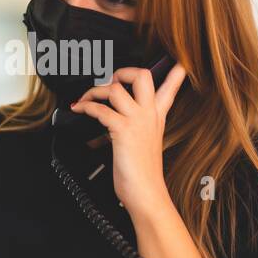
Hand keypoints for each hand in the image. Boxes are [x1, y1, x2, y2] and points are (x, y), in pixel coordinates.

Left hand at [70, 63, 187, 215]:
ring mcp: (137, 121)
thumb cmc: (142, 174)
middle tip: (110, 80)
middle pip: (142, 76)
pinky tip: (79, 109)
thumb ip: (136, 129)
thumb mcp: (145, 145)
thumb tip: (117, 120)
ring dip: (94, 90)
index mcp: (156, 118)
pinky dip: (85, 106)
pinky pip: (100, 109)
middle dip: (122, 71)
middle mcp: (148, 115)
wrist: (146, 193)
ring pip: (115, 88)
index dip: (173, 76)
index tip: (178, 65)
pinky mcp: (123, 130)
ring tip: (85, 99)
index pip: (169, 91)